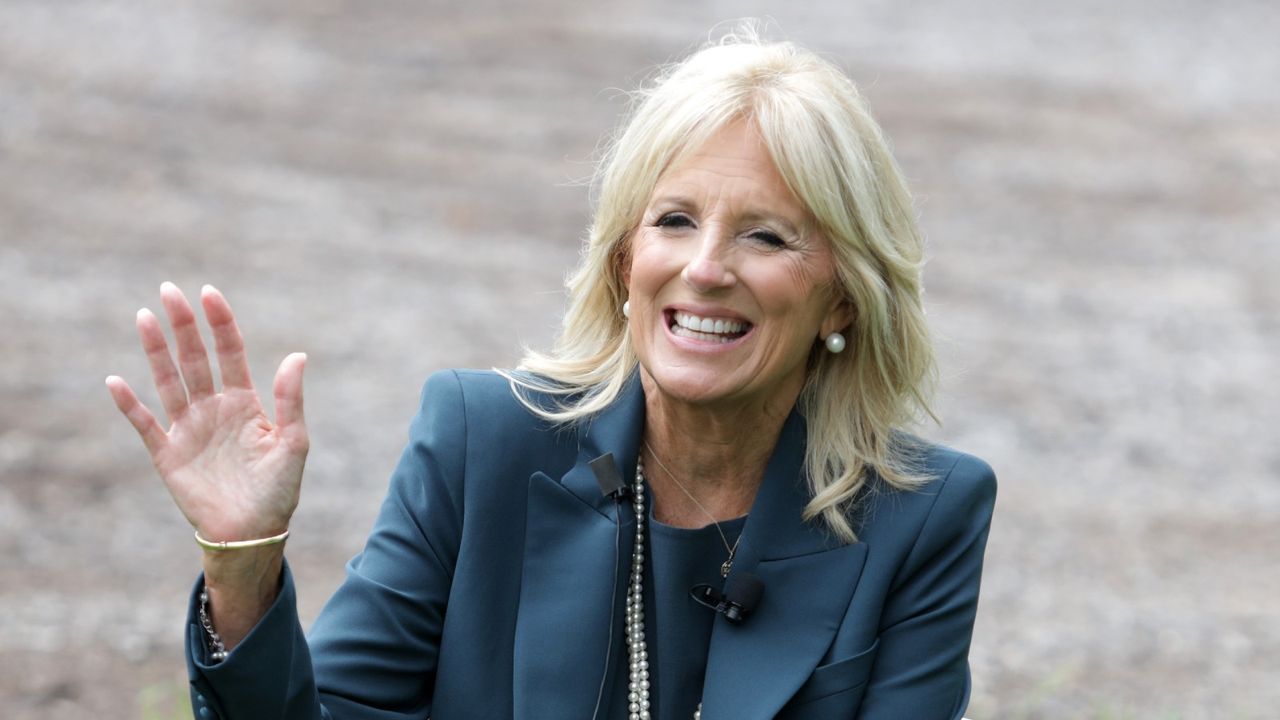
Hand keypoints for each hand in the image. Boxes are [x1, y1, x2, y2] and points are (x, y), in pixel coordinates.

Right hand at [106, 282, 308, 543]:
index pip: (230, 352)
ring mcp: (189, 429)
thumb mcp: (293, 442)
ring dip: (155, 351)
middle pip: (195, 358)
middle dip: (183, 325)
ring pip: (168, 381)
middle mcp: (214, 409)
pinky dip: (129, 404)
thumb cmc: (278, 490)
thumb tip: (298, 355)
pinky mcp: (167, 454)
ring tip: (144, 317)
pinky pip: (144, 424)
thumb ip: (291, 399)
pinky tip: (116, 380)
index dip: (220, 324)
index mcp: (246, 402)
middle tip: (168, 290)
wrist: (252, 533)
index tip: (209, 294)